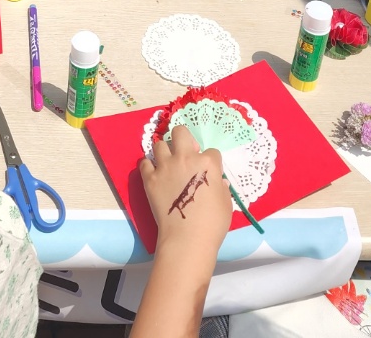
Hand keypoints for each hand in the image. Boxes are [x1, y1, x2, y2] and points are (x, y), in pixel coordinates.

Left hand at [140, 125, 231, 260]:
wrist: (187, 238)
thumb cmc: (212, 223)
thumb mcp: (226, 202)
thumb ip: (220, 186)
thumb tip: (218, 181)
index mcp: (207, 163)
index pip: (211, 151)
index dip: (211, 161)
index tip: (209, 172)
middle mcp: (185, 158)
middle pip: (180, 132)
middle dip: (184, 138)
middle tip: (185, 153)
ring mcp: (165, 167)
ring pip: (159, 144)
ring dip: (164, 152)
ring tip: (168, 164)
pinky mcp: (150, 179)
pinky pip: (144, 162)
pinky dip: (149, 166)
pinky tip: (154, 174)